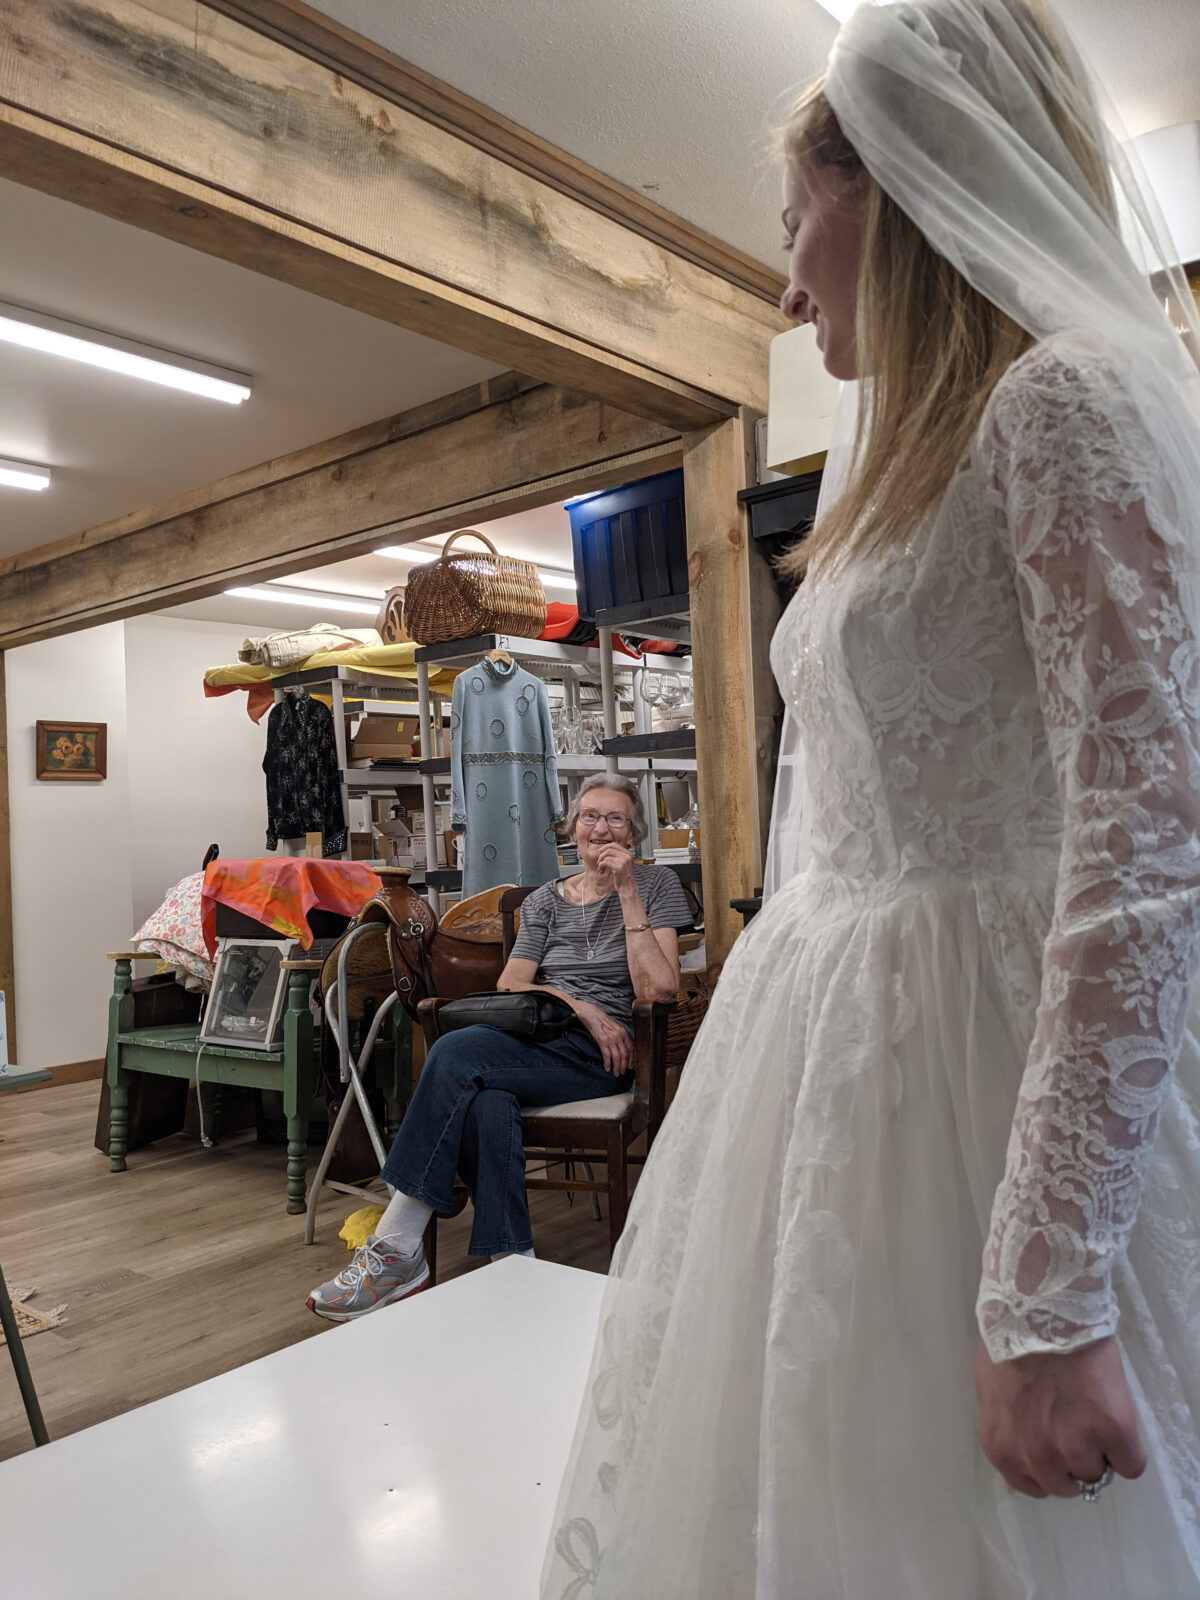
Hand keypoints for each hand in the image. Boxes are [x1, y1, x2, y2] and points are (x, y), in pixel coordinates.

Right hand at [573, 1000, 632, 1075]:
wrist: (593, 1016)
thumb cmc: (603, 1022)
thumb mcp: (615, 1028)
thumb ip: (620, 1038)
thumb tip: (623, 1050)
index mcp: (623, 1033)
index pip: (630, 1049)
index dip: (631, 1059)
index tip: (630, 1066)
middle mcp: (619, 1036)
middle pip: (624, 1055)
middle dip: (624, 1066)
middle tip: (622, 1072)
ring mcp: (611, 1039)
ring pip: (617, 1057)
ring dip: (616, 1067)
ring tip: (615, 1073)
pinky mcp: (602, 1041)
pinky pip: (607, 1056)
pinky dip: (608, 1064)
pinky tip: (607, 1068)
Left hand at [593, 842, 635, 892]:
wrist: (627, 887)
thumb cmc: (623, 876)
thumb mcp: (622, 863)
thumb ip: (616, 855)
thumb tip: (604, 849)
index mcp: (628, 854)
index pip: (615, 845)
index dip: (605, 847)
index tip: (600, 851)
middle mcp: (627, 856)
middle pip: (609, 849)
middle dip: (601, 854)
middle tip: (598, 860)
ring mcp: (623, 861)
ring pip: (607, 856)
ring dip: (600, 861)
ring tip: (600, 867)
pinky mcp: (619, 867)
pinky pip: (606, 862)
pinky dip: (601, 866)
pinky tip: (601, 870)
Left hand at [974, 1334, 1146, 1497]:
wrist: (1044, 1306)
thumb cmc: (1012, 1337)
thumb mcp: (994, 1391)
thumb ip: (1007, 1427)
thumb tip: (1021, 1444)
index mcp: (1003, 1449)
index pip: (1033, 1486)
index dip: (1047, 1464)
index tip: (1054, 1443)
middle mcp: (1037, 1458)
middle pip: (1068, 1485)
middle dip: (1071, 1459)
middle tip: (1074, 1423)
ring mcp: (1076, 1447)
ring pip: (1098, 1473)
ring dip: (1099, 1449)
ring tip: (1091, 1408)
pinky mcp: (1113, 1432)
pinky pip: (1131, 1463)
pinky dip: (1127, 1447)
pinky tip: (1114, 1417)